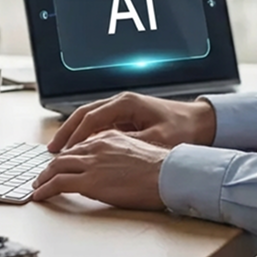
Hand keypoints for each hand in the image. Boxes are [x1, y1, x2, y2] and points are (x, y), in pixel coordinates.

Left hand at [32, 130, 167, 208]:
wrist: (168, 175)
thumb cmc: (162, 170)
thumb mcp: (139, 152)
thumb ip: (122, 155)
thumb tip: (118, 166)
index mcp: (110, 138)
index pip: (81, 144)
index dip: (68, 155)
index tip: (62, 163)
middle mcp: (97, 146)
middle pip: (65, 154)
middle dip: (51, 165)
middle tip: (43, 174)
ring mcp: (92, 163)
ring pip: (57, 167)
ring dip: (44, 177)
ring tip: (38, 186)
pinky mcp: (89, 181)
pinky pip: (59, 183)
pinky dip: (46, 189)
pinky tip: (41, 195)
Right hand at [47, 92, 216, 152]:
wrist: (204, 122)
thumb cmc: (184, 129)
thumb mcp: (155, 141)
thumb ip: (129, 145)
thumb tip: (104, 154)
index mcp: (126, 103)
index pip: (91, 118)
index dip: (75, 136)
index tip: (63, 152)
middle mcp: (122, 102)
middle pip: (85, 114)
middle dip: (67, 131)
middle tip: (52, 149)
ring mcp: (125, 109)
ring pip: (91, 118)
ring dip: (75, 133)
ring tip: (61, 150)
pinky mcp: (129, 117)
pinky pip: (101, 125)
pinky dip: (88, 135)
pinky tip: (82, 150)